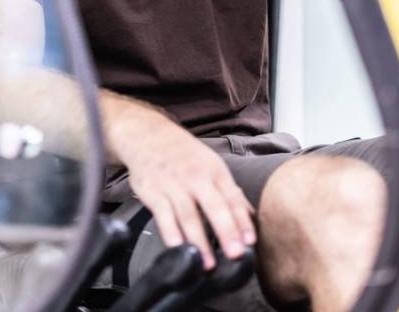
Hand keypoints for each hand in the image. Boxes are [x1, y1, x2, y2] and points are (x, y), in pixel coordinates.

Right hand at [112, 110, 255, 269]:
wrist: (148, 134)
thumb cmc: (184, 154)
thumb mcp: (211, 165)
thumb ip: (230, 192)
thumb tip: (250, 217)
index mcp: (214, 171)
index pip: (232, 198)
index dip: (242, 220)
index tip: (250, 242)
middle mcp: (196, 177)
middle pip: (214, 206)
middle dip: (226, 231)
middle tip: (235, 255)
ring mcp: (173, 184)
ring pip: (188, 215)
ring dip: (198, 241)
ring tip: (207, 264)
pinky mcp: (153, 191)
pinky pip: (162, 214)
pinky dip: (170, 231)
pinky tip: (177, 247)